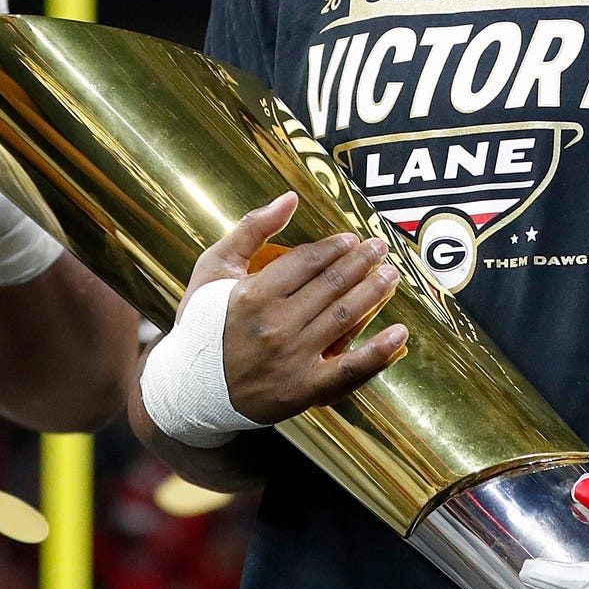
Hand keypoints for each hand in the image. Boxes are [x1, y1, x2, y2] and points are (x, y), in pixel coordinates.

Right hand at [203, 193, 407, 425]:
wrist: (189, 389)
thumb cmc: (201, 323)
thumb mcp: (214, 269)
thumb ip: (251, 229)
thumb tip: (290, 198)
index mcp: (252, 295)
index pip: (307, 262)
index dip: (335, 248)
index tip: (352, 239)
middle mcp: (274, 326)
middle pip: (331, 286)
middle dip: (362, 262)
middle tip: (381, 248)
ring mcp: (291, 360)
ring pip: (344, 317)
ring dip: (374, 292)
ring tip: (391, 275)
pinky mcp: (303, 390)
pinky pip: (349, 369)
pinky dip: (378, 351)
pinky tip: (400, 332)